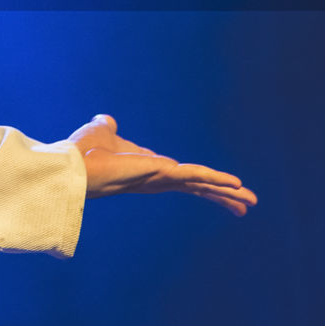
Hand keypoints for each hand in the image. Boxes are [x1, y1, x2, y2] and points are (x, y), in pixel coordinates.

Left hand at [68, 114, 257, 215]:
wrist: (73, 164)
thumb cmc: (84, 151)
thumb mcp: (102, 132)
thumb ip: (107, 127)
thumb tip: (105, 120)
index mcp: (149, 170)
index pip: (183, 178)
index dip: (203, 183)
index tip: (221, 189)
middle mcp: (158, 178)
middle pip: (197, 187)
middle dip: (222, 195)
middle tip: (247, 206)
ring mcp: (161, 178)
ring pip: (201, 184)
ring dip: (226, 192)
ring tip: (251, 202)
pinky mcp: (161, 173)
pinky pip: (194, 176)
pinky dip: (215, 179)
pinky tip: (235, 185)